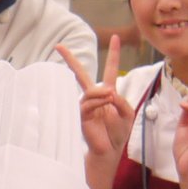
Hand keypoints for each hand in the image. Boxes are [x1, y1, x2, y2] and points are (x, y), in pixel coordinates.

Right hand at [60, 38, 133, 162]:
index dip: (114, 54)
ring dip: (101, 92)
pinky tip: (105, 102)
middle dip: (70, 60)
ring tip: (111, 96)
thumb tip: (108, 92)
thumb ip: (122, 101)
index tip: (116, 38)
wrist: (110, 150)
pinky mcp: (81, 115)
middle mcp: (95, 97)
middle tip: (59, 46)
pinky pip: (86, 104)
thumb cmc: (119, 133)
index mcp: (108, 93)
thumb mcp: (128, 113)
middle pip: (81, 74)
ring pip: (89, 91)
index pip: (110, 70)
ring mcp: (86, 105)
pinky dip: (97, 101)